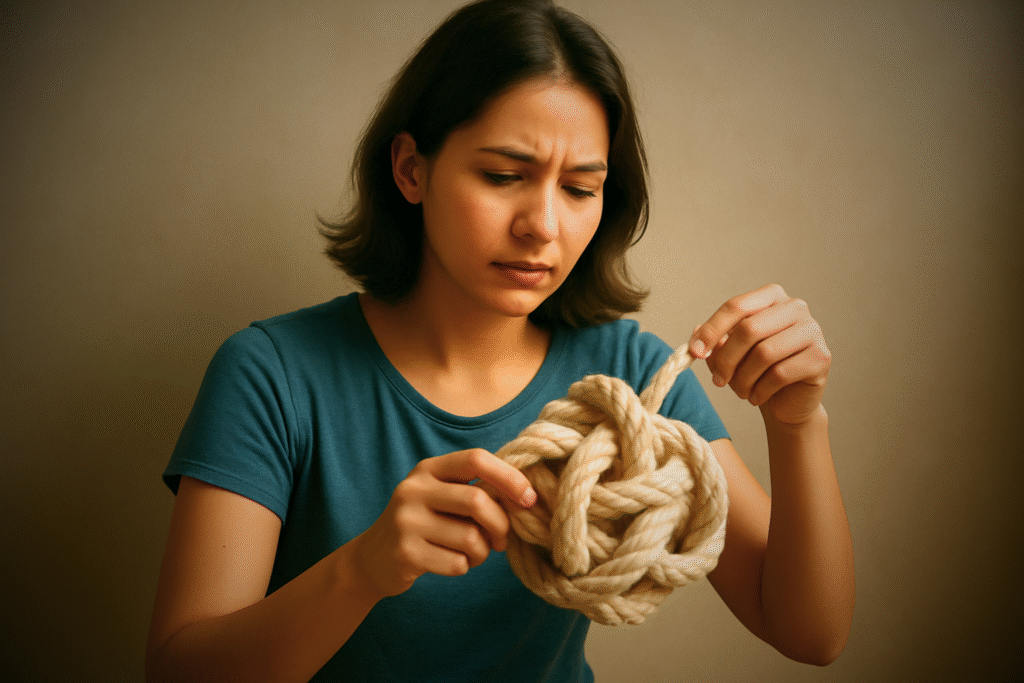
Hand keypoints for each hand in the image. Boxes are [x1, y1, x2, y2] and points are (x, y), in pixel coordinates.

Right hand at [350, 449, 535, 598]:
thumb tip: (526, 498)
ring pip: (471, 537)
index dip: (509, 477)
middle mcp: (414, 489)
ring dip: (482, 552)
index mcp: (428, 469)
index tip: (529, 498)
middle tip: (502, 540)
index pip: (476, 459)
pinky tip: (453, 563)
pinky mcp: (406, 553)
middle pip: (477, 501)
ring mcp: (406, 521)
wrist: (372, 559)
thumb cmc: (424, 525)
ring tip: (473, 553)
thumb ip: (475, 491)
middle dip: (501, 525)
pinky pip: (457, 563)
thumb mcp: (441, 497)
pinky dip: (465, 567)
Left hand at [688, 283, 830, 426]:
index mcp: (772, 296)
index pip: (736, 306)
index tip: (694, 352)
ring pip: (764, 353)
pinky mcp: (821, 357)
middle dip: (726, 359)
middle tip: (718, 381)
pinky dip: (760, 390)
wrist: (787, 402)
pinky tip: (757, 397)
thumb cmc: (757, 371)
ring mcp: (812, 331)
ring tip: (740, 391)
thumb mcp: (729, 353)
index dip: (711, 330)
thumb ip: (713, 341)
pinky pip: (780, 374)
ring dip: (743, 379)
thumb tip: (696, 335)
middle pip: (749, 329)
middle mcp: (796, 307)